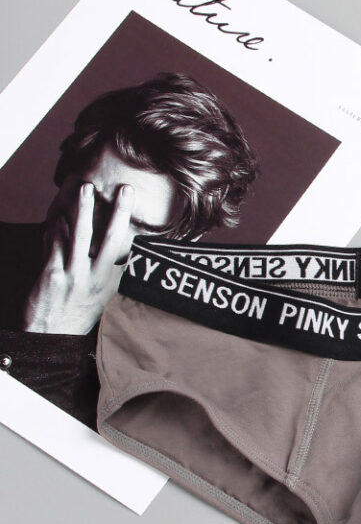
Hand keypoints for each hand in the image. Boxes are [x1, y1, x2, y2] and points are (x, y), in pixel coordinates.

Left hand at [23, 182, 135, 334]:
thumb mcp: (102, 296)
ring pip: (80, 237)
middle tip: (126, 191)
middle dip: (119, 213)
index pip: (128, 253)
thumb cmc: (77, 313)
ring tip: (86, 188)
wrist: (51, 335)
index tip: (146, 217)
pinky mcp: (52, 276)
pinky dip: (54, 229)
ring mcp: (74, 277)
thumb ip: (111, 272)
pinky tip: (56, 216)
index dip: (138, 232)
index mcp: (111, 283)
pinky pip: (53, 245)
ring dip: (83, 210)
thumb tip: (126, 252)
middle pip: (110, 239)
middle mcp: (95, 278)